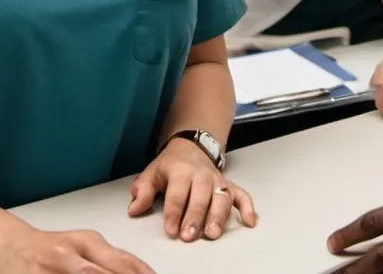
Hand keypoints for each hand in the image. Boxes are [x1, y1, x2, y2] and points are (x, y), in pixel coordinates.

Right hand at [0, 226, 154, 273]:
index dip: (140, 273)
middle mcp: (72, 254)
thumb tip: (139, 271)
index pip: (123, 262)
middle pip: (106, 273)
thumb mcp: (83, 247)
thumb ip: (109, 259)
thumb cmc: (49, 248)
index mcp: (88, 242)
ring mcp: (53, 269)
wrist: (9, 246)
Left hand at [127, 139, 256, 242]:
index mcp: (180, 171)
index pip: (177, 193)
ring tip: (212, 234)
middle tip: (189, 236)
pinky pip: (241, 194)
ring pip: (221, 197)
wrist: (191, 147)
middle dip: (195, 217)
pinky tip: (248, 222)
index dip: (174, 212)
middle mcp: (201, 175)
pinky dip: (247, 207)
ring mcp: (217, 180)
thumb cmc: (170, 166)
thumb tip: (134, 209)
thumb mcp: (151, 173)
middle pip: (201, 196)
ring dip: (218, 216)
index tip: (171, 230)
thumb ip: (142, 191)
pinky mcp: (229, 185)